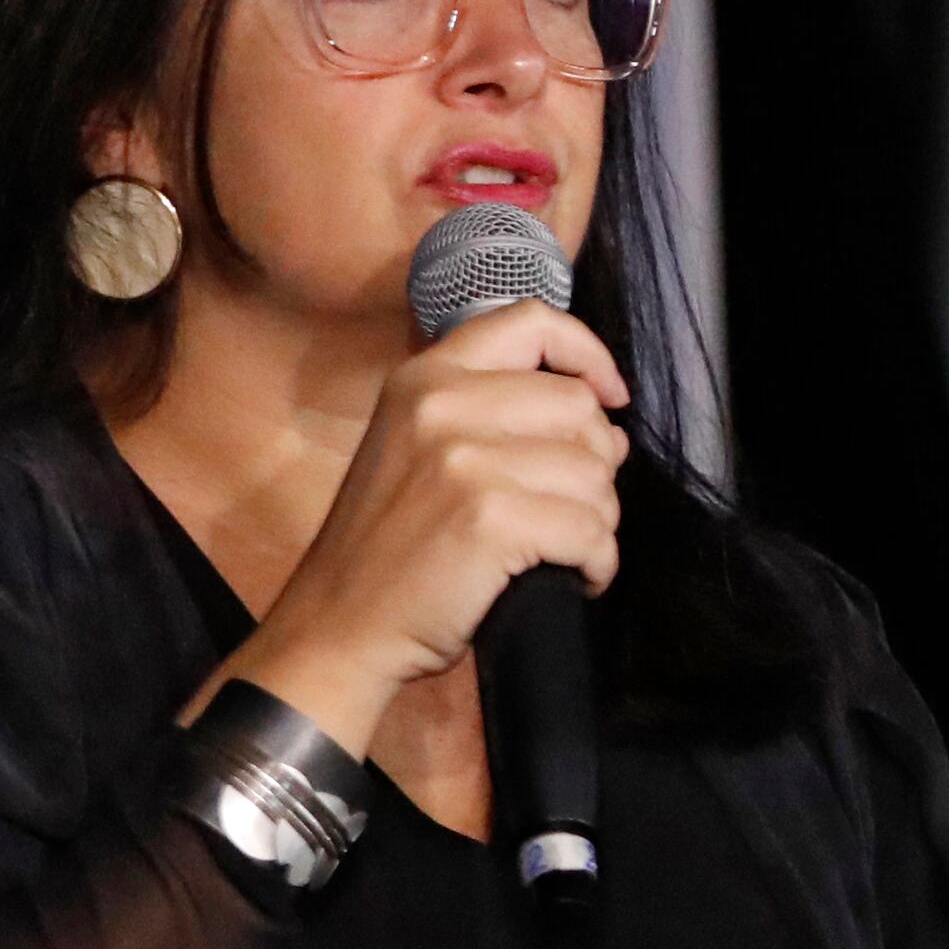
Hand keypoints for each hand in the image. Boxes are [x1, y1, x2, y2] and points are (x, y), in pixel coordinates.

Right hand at [216, 305, 628, 750]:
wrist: (339, 626)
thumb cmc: (384, 550)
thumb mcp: (417, 452)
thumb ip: (496, 419)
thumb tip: (609, 431)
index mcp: (423, 379)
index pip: (530, 322)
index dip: (586, 354)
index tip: (608, 395)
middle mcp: (442, 405)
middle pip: (578, 407)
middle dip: (596, 463)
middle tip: (568, 507)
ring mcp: (465, 460)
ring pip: (594, 473)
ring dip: (598, 520)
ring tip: (566, 549)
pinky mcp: (492, 519)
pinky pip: (590, 531)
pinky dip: (597, 563)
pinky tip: (573, 578)